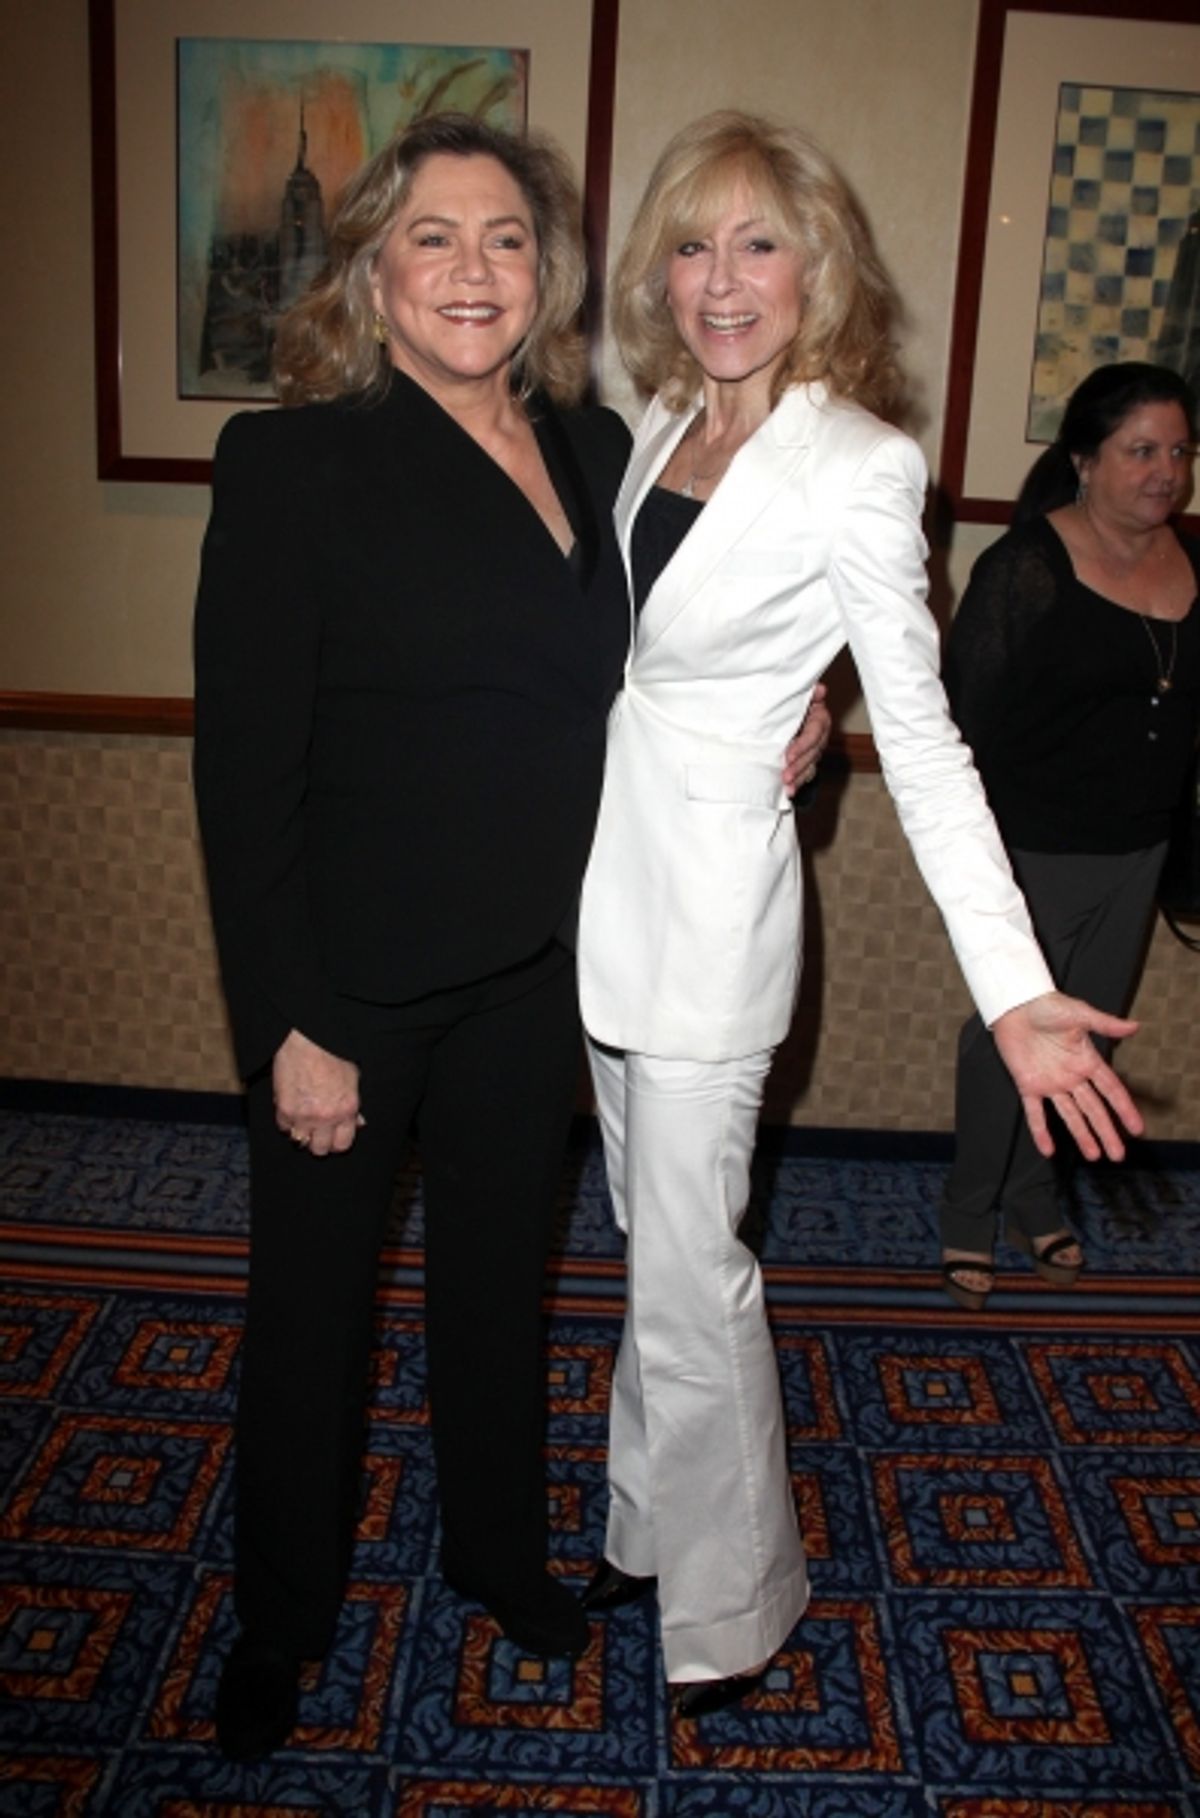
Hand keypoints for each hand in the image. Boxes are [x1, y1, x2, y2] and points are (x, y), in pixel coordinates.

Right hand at [273, 1028, 363, 1156]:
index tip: (333, 1136)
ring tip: (304, 1121)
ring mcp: (303, 1116)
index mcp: (346, 1110)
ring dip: (302, 1133)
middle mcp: (326, 1118)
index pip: (342, 1145)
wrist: (307, 1039)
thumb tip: (358, 1123)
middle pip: (320, 1149)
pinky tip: (291, 1109)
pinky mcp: (284, 1109)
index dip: (337, 1141)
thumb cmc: (332, 1052)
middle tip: (317, 1130)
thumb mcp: (353, 1077)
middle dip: (319, 1141)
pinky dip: (286, 1122)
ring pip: (300, 1142)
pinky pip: (283, 1127)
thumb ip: (354, 1105)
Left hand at [783, 682, 831, 794]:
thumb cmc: (794, 705)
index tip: (788, 755)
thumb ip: (809, 694)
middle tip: (785, 775)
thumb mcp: (800, 697)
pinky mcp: (808, 762)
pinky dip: (797, 784)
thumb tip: (820, 689)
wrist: (792, 715)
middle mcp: (820, 737)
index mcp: (820, 720)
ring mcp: (815, 751)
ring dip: (798, 778)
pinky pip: (805, 775)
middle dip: (798, 766)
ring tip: (787, 786)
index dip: (802, 746)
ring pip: (809, 767)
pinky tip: (789, 791)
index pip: (814, 734)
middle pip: (812, 754)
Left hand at [991, 991, 1142, 1161]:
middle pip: (1094, 1110)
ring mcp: (1051, 1083)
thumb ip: (1105, 1024)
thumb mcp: (1080, 1014)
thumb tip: (1134, 1026)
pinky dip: (1040, 1131)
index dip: (1124, 1109)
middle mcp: (1072, 1077)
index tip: (1136, 1129)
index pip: (1111, 1090)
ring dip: (1082, 1136)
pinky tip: (1047, 1149)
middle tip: (1118, 1154)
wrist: (1015, 1005)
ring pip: (1070, 1116)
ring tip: (1094, 1155)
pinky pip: (1035, 1113)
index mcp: (1087, 1061)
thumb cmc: (1048, 1006)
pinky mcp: (1028, 1085)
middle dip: (1106, 1132)